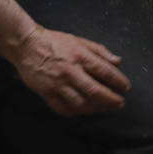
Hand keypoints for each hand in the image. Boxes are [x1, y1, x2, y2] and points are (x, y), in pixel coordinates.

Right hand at [14, 26, 129, 116]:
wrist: (27, 45)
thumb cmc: (54, 42)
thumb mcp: (79, 40)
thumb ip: (100, 51)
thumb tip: (117, 61)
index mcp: (80, 56)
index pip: (105, 71)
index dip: (118, 81)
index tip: (125, 88)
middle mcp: (70, 71)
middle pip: (95, 91)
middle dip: (111, 100)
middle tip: (119, 103)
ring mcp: (57, 83)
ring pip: (80, 103)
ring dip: (95, 108)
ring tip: (103, 108)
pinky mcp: (46, 92)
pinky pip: (62, 108)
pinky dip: (75, 113)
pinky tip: (83, 111)